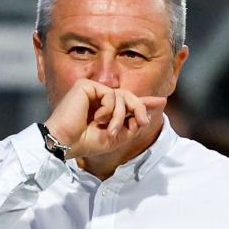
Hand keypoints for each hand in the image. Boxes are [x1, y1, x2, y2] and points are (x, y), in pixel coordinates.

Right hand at [43, 78, 166, 158]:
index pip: (127, 102)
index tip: (162, 101)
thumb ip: (131, 125)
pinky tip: (96, 118)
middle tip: (142, 122)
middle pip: (129, 97)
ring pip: (122, 96)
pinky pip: (111, 94)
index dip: (144, 102)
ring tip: (110, 130)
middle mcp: (98, 97)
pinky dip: (109, 109)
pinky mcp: (86, 85)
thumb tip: (147, 113)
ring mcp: (92, 90)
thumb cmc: (85, 142)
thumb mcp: (116, 137)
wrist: (65, 142)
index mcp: (104, 109)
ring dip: (121, 116)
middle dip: (139, 109)